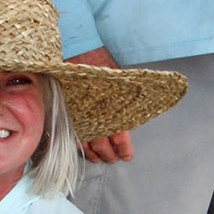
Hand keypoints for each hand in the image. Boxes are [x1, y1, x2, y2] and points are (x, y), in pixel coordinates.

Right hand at [68, 45, 133, 163]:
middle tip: (113, 159)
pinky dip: (78, 145)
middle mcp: (95, 114)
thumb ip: (128, 98)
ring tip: (99, 159)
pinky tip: (83, 150)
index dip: (123, 148)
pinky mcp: (69, 113)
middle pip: (102, 143)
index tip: (126, 156)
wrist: (81, 53)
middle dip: (108, 154)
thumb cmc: (103, 66)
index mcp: (111, 109)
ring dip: (93, 153)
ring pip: (86, 142)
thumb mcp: (121, 80)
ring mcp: (79, 115)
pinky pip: (72, 133)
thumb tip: (144, 107)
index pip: (119, 135)